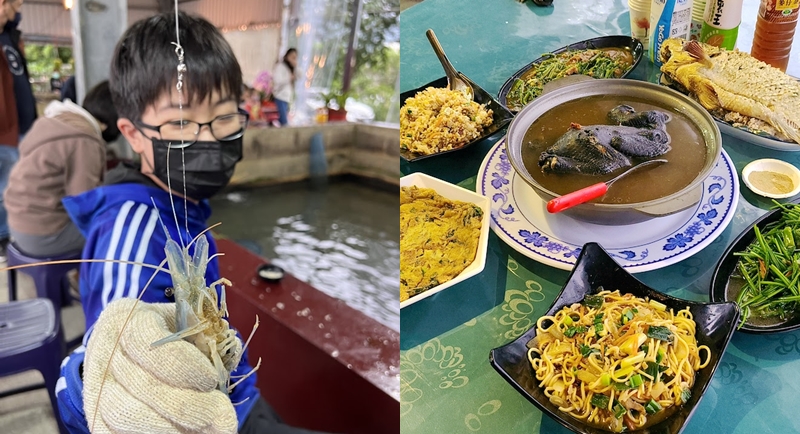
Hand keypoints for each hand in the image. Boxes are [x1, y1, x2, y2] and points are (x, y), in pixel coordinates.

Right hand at [83, 298, 237, 433]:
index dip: (180, 363)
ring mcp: (95, 388)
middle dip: (186, 405)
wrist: (134, 357)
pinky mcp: (96, 420)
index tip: (211, 379)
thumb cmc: (170, 336)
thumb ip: (206, 335)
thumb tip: (230, 350)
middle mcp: (103, 351)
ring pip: (124, 415)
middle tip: (224, 417)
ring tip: (211, 430)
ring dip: (171, 428)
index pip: (144, 338)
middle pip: (138, 384)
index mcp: (125, 318)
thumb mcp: (187, 324)